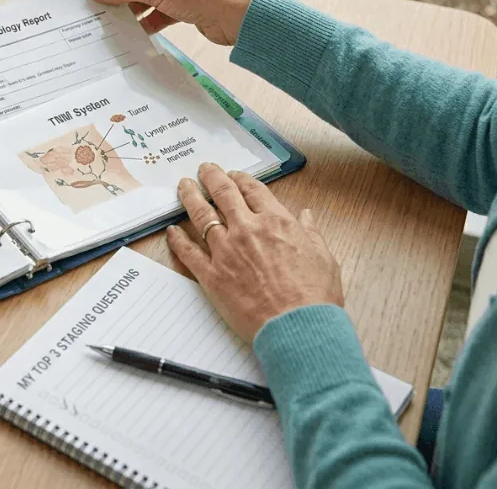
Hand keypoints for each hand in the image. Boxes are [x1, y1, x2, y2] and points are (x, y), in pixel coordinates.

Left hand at [166, 164, 343, 341]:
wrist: (298, 327)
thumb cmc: (315, 296)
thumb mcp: (323, 256)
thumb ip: (311, 231)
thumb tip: (306, 215)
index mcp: (276, 222)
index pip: (253, 190)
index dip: (241, 179)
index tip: (234, 175)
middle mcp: (247, 230)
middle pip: (223, 194)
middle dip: (211, 177)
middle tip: (203, 169)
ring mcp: (226, 252)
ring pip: (201, 216)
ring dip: (190, 197)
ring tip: (183, 186)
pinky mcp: (212, 276)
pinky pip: (188, 252)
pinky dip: (178, 239)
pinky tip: (172, 230)